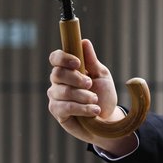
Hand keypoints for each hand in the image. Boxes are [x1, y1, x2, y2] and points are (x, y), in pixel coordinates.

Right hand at [47, 39, 135, 153]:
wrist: (107, 120)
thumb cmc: (103, 96)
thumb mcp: (101, 76)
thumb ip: (92, 61)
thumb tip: (84, 42)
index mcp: (68, 69)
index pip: (56, 58)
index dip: (63, 58)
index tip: (78, 63)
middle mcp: (58, 81)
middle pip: (57, 74)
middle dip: (76, 79)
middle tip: (90, 85)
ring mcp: (55, 96)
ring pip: (63, 91)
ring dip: (83, 96)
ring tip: (95, 101)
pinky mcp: (56, 111)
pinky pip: (64, 107)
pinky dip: (81, 109)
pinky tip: (93, 111)